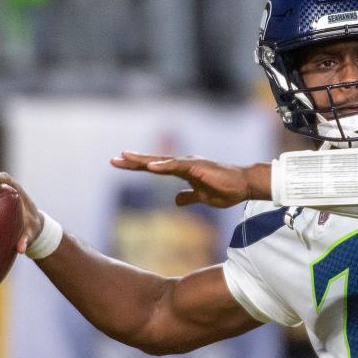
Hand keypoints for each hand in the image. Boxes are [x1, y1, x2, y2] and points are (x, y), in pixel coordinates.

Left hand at [112, 152, 268, 207]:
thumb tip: (176, 200)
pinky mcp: (197, 167)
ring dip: (143, 160)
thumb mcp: (202, 197)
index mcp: (183, 171)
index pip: (155, 168)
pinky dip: (163, 165)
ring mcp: (189, 164)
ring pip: (161, 161)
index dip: (138, 167)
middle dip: (133, 161)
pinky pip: (177, 166)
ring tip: (125, 157)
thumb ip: (189, 197)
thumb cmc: (226, 189)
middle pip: (153, 162)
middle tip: (113, 159)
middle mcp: (183, 164)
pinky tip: (151, 166)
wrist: (244, 186)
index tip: (120, 164)